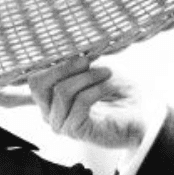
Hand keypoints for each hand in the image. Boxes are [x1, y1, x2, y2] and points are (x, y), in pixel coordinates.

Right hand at [28, 57, 148, 149]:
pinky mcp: (77, 131)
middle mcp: (49, 113)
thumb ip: (73, 61)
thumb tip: (62, 43)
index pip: (32, 79)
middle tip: (87, 59)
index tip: (72, 50)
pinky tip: (108, 84)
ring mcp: (61, 124)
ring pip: (62, 92)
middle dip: (64, 67)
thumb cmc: (115, 90)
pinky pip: (79, 103)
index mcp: (49, 98)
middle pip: (39, 84)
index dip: (46, 62)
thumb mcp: (91, 69)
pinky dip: (95, 88)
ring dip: (86, 77)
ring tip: (106, 71)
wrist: (141, 114)